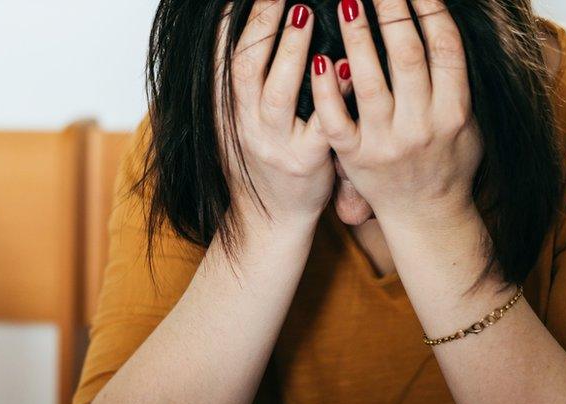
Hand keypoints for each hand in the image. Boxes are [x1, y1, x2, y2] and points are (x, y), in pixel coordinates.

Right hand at [214, 2, 338, 230]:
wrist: (270, 221)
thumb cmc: (261, 164)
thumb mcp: (237, 124)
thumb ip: (241, 86)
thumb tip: (248, 31)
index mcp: (225, 115)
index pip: (221, 63)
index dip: (228, 28)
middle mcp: (244, 128)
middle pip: (245, 70)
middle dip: (261, 26)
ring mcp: (274, 146)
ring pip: (278, 93)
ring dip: (291, 51)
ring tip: (305, 13)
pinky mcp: (306, 162)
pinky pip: (321, 124)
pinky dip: (332, 93)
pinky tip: (344, 67)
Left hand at [311, 0, 483, 227]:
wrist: (427, 216)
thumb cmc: (449, 162)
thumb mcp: (468, 124)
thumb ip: (457, 82)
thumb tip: (442, 28)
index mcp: (455, 111)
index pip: (445, 48)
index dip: (430, 10)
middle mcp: (421, 125)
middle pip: (406, 56)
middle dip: (391, 11)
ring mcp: (386, 142)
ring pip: (368, 81)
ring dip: (357, 37)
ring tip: (347, 2)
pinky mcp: (355, 157)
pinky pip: (336, 119)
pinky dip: (327, 90)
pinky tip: (321, 59)